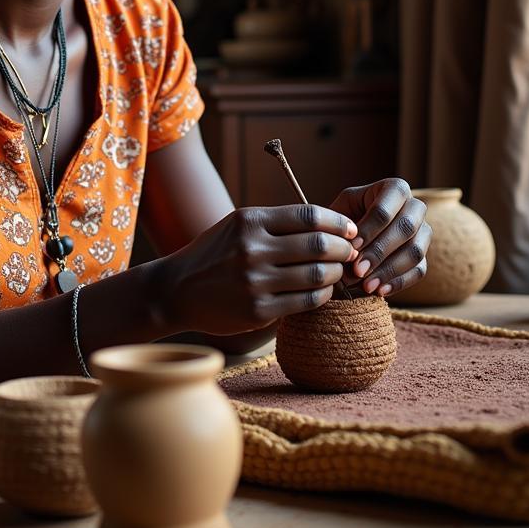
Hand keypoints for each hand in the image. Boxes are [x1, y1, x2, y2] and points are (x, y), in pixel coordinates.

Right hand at [154, 205, 358, 336]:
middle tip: (351, 253)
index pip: (309, 216)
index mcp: (250, 221)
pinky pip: (307, 302)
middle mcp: (253, 249)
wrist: (177, 290)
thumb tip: (330, 226)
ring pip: (318, 275)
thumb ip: (277, 223)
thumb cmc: (215, 253)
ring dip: (337, 273)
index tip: (350, 229)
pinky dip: (323, 295)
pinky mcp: (259, 311)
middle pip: (320, 245)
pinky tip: (321, 291)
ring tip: (337, 272)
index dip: (338, 223)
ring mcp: (255, 282)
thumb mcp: (238, 225)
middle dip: (344, 249)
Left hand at [329, 178, 429, 297]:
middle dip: (380, 251)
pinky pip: (419, 270)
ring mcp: (423, 232)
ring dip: (389, 270)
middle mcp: (415, 207)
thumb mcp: (339, 212)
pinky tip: (379, 291)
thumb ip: (342, 225)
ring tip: (366, 285)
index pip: (386, 208)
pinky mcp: (424, 256)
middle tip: (357, 270)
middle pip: (406, 228)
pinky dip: (399, 283)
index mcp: (394, 189)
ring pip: (415, 251)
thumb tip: (350, 248)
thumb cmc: (344, 218)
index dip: (369, 229)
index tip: (351, 247)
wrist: (353, 236)